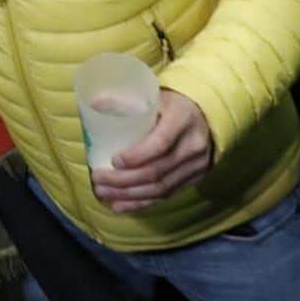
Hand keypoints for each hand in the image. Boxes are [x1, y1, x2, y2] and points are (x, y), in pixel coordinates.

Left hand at [92, 89, 211, 211]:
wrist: (207, 115)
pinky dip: (142, 203)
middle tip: (98, 179)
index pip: (161, 143)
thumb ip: (126, 99)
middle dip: (123, 180)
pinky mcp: (195, 179)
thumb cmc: (173, 103)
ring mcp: (196, 166)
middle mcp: (193, 145)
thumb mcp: (155, 95)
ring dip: (129, 195)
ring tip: (103, 192)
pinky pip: (167, 196)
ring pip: (161, 188)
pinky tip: (121, 205)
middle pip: (157, 170)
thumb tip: (92, 104)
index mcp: (183, 118)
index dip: (137, 156)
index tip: (113, 161)